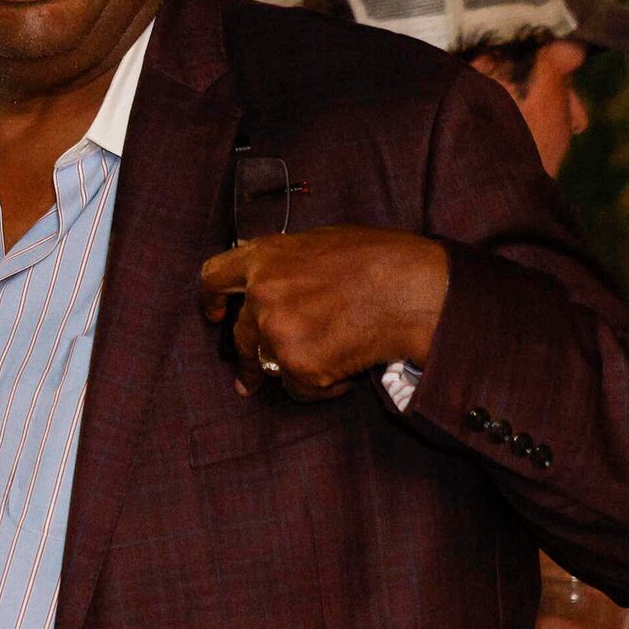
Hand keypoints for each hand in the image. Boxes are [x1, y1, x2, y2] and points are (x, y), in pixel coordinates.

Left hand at [198, 228, 449, 399]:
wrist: (418, 291)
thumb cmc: (382, 261)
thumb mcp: (325, 242)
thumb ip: (285, 258)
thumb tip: (258, 266)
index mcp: (265, 258)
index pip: (213, 277)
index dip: (210, 299)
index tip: (214, 314)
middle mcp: (262, 294)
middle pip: (239, 334)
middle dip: (248, 356)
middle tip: (252, 376)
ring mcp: (277, 331)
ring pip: (269, 363)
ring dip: (295, 366)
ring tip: (337, 352)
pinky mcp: (298, 364)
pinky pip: (299, 387)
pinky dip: (321, 386)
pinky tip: (348, 368)